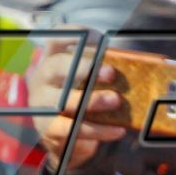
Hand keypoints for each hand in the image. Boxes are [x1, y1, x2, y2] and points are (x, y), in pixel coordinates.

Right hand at [28, 45, 127, 174]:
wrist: (65, 140)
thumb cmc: (81, 102)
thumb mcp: (87, 83)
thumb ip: (101, 73)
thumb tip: (134, 71)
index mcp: (53, 60)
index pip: (56, 39)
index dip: (74, 34)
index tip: (99, 38)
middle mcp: (42, 78)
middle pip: (56, 66)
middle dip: (85, 68)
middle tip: (111, 73)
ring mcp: (41, 103)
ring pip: (62, 100)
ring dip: (92, 100)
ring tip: (116, 100)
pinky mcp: (48, 128)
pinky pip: (73, 128)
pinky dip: (98, 130)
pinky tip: (118, 130)